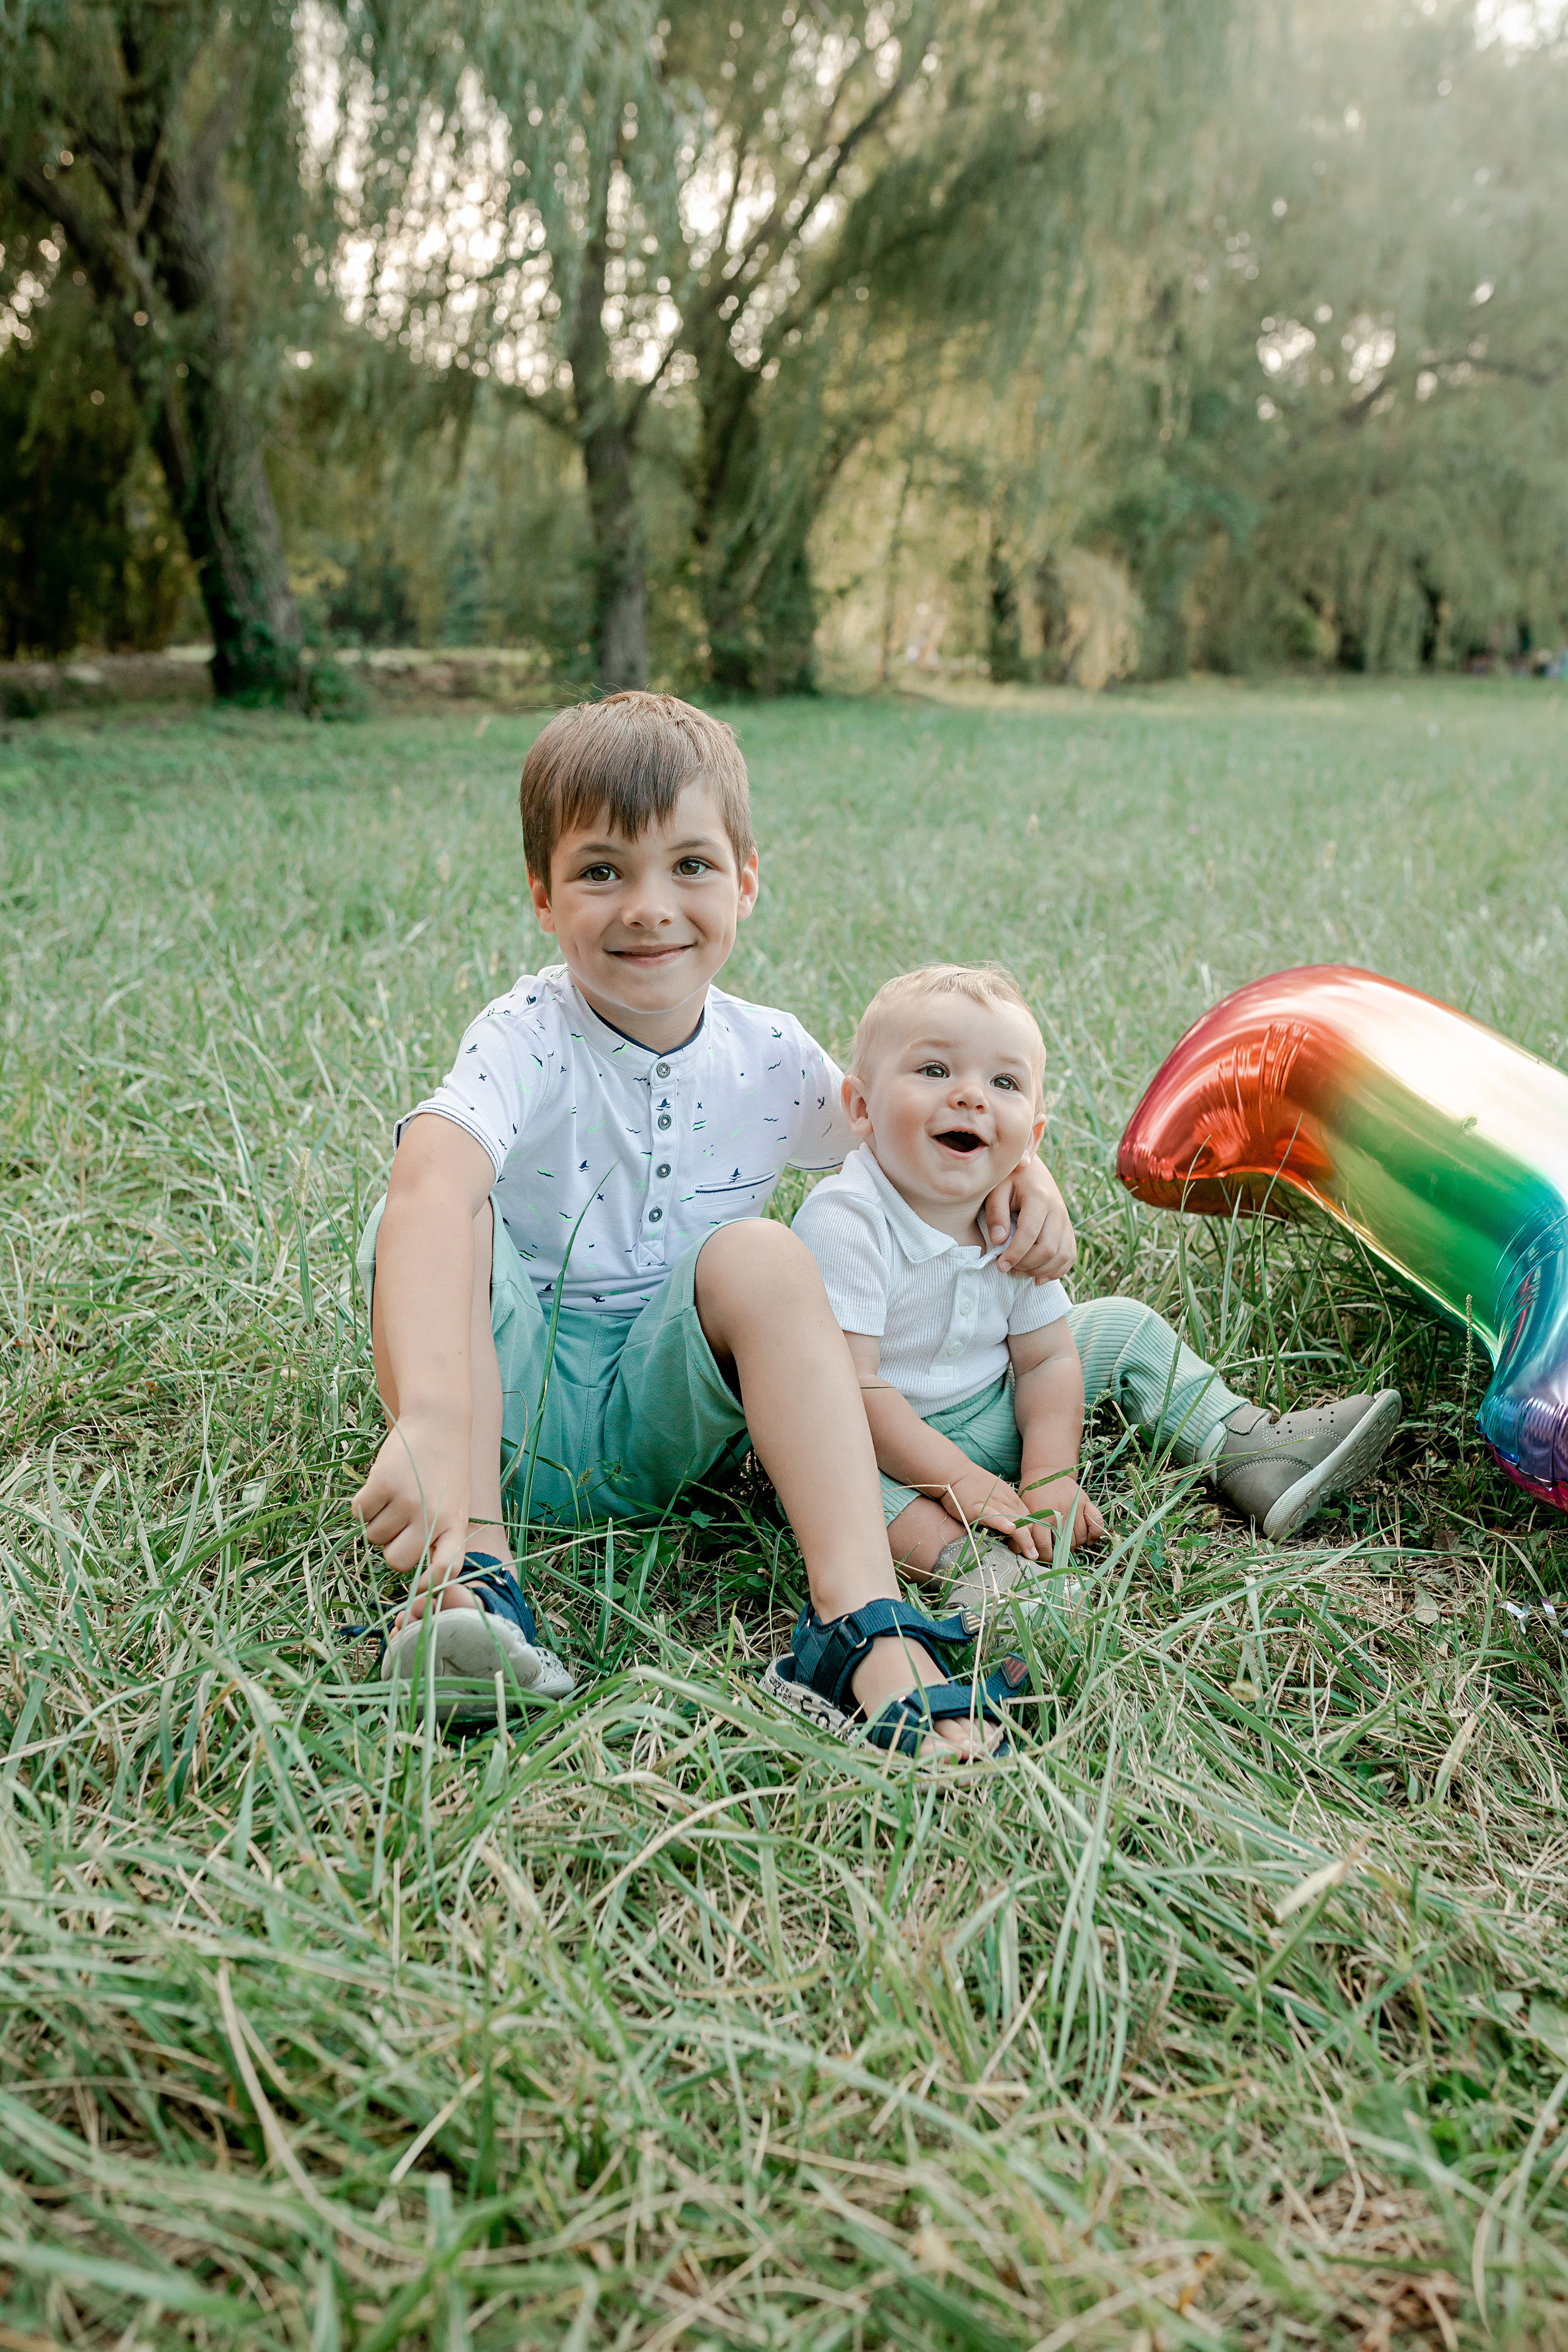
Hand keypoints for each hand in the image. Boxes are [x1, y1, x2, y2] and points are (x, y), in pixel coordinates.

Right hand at [351, 1412, 471, 1579]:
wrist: (439, 1423)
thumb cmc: (445, 1471)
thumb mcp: (455, 1506)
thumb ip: (440, 1538)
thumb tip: (414, 1578)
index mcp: (454, 1526)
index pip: (445, 1570)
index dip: (429, 1586)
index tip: (416, 1591)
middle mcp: (433, 1518)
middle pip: (395, 1561)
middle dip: (391, 1546)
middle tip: (402, 1519)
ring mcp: (407, 1502)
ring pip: (373, 1537)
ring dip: (378, 1520)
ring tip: (397, 1494)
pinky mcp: (383, 1484)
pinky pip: (359, 1513)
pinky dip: (364, 1503)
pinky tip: (382, 1485)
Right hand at [937, 1468, 1047, 1557]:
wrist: (955, 1472)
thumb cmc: (973, 1486)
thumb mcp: (996, 1495)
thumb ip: (1005, 1510)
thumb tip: (1011, 1530)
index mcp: (1012, 1499)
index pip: (1030, 1520)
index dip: (1032, 1536)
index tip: (1028, 1548)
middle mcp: (1007, 1501)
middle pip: (1027, 1523)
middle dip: (1031, 1541)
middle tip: (1029, 1556)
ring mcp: (993, 1503)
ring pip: (1015, 1521)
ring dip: (1025, 1539)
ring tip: (1030, 1554)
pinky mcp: (977, 1507)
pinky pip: (992, 1515)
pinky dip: (1002, 1522)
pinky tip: (1009, 1529)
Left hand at [989, 1157, 1076, 1281]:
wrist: (1031, 1168)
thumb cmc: (1009, 1179)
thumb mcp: (996, 1190)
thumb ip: (996, 1214)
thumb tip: (999, 1241)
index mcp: (1039, 1197)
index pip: (1030, 1234)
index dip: (1015, 1254)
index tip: (1000, 1265)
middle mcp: (1057, 1209)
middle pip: (1049, 1248)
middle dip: (1027, 1265)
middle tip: (1007, 1269)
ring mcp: (1065, 1220)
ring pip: (1062, 1255)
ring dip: (1041, 1270)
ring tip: (1019, 1272)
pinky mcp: (1067, 1228)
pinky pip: (1070, 1255)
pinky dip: (1057, 1270)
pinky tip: (1038, 1276)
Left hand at [1025, 1476, 1106, 1551]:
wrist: (1045, 1471)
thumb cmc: (1033, 1494)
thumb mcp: (1024, 1510)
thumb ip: (1025, 1530)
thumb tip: (1022, 1552)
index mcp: (1040, 1515)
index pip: (1045, 1546)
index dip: (1046, 1557)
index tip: (1047, 1558)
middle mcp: (1059, 1512)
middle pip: (1064, 1544)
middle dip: (1062, 1552)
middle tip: (1059, 1551)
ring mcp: (1074, 1506)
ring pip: (1080, 1537)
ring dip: (1076, 1545)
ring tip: (1070, 1544)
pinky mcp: (1086, 1501)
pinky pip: (1096, 1523)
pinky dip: (1095, 1534)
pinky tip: (1088, 1539)